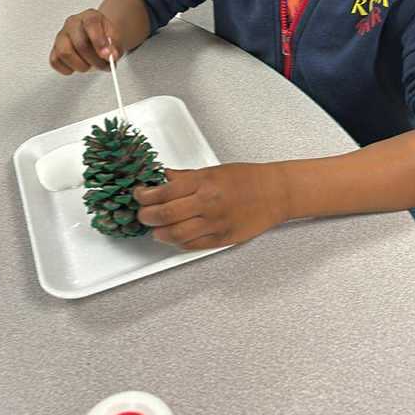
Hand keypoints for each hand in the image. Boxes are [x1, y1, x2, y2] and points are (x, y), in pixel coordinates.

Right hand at [50, 9, 123, 74]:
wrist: (99, 38)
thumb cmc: (105, 38)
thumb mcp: (117, 40)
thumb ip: (115, 47)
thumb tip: (111, 55)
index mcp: (90, 16)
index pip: (91, 24)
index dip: (99, 41)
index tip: (107, 55)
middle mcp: (73, 23)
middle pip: (79, 43)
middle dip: (94, 60)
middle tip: (104, 66)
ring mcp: (61, 36)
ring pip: (64, 53)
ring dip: (80, 65)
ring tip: (90, 65)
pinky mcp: (55, 49)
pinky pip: (55, 61)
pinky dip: (68, 69)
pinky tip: (78, 66)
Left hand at [135, 163, 288, 250]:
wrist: (275, 193)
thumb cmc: (248, 179)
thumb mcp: (214, 169)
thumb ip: (187, 176)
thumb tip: (165, 177)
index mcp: (203, 182)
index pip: (163, 192)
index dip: (144, 195)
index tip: (139, 194)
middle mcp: (207, 203)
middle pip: (164, 215)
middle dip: (146, 216)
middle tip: (142, 214)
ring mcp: (214, 223)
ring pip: (175, 234)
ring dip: (159, 233)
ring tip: (155, 229)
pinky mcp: (221, 239)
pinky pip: (192, 245)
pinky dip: (177, 243)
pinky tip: (173, 237)